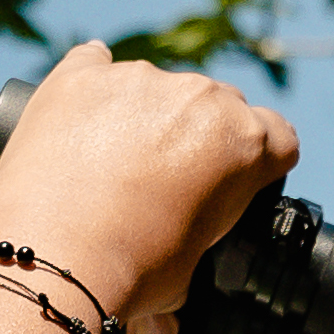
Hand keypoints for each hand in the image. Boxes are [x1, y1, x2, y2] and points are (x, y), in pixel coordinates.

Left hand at [0, 41, 296, 314]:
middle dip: (199, 134)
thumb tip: (184, 250)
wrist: (56, 258)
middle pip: (219, 104)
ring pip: (155, 86)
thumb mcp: (195, 266)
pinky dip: (91, 87)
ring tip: (107, 166)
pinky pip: (92, 62)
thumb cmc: (132, 271)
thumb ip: (205, 231)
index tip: (232, 177)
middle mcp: (200, 98)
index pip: (277, 136)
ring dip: (143, 114)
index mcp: (244, 145)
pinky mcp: (81, 75)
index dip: (257, 160)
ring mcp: (139, 80)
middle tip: (163, 180)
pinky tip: (79, 119)